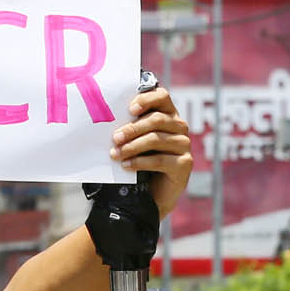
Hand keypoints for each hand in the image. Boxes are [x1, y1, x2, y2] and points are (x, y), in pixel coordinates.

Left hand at [114, 86, 192, 214]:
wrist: (152, 193)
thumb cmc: (140, 160)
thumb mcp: (134, 141)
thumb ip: (128, 127)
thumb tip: (105, 117)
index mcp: (168, 114)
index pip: (162, 96)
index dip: (146, 99)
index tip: (130, 109)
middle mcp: (179, 127)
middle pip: (156, 120)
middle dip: (132, 129)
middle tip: (114, 138)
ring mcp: (184, 145)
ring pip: (156, 140)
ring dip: (132, 147)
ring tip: (115, 154)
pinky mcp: (184, 163)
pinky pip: (160, 160)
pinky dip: (140, 162)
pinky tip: (126, 166)